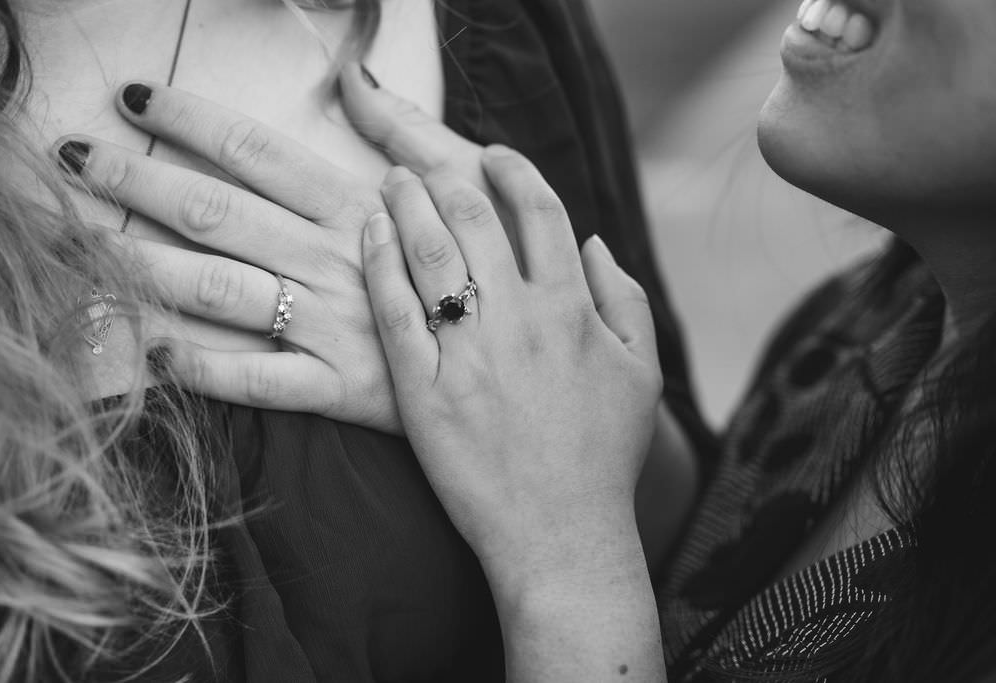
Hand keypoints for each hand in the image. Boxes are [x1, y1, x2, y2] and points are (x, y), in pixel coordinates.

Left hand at [362, 148, 664, 680]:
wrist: (560, 534)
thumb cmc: (604, 457)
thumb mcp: (642, 372)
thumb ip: (625, 297)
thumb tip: (596, 242)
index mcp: (572, 308)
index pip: (540, 211)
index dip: (514, 171)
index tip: (493, 156)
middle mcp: (519, 318)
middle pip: (474, 219)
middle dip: (445, 176)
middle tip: (422, 164)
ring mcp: (467, 352)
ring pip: (429, 252)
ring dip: (406, 205)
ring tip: (391, 184)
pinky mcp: (422, 388)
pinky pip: (393, 309)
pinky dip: (379, 264)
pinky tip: (368, 236)